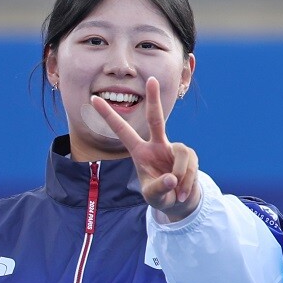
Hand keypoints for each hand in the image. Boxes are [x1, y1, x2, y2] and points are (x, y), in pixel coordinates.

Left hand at [89, 77, 200, 220]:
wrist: (180, 202)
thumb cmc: (161, 195)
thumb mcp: (153, 197)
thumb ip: (159, 189)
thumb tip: (172, 179)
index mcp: (140, 152)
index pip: (122, 131)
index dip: (108, 116)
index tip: (93, 99)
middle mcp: (157, 145)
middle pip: (155, 119)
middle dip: (154, 99)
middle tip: (152, 80)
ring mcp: (174, 148)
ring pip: (180, 153)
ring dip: (180, 175)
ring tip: (177, 193)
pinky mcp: (189, 155)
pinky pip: (189, 166)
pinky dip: (187, 182)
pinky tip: (183, 193)